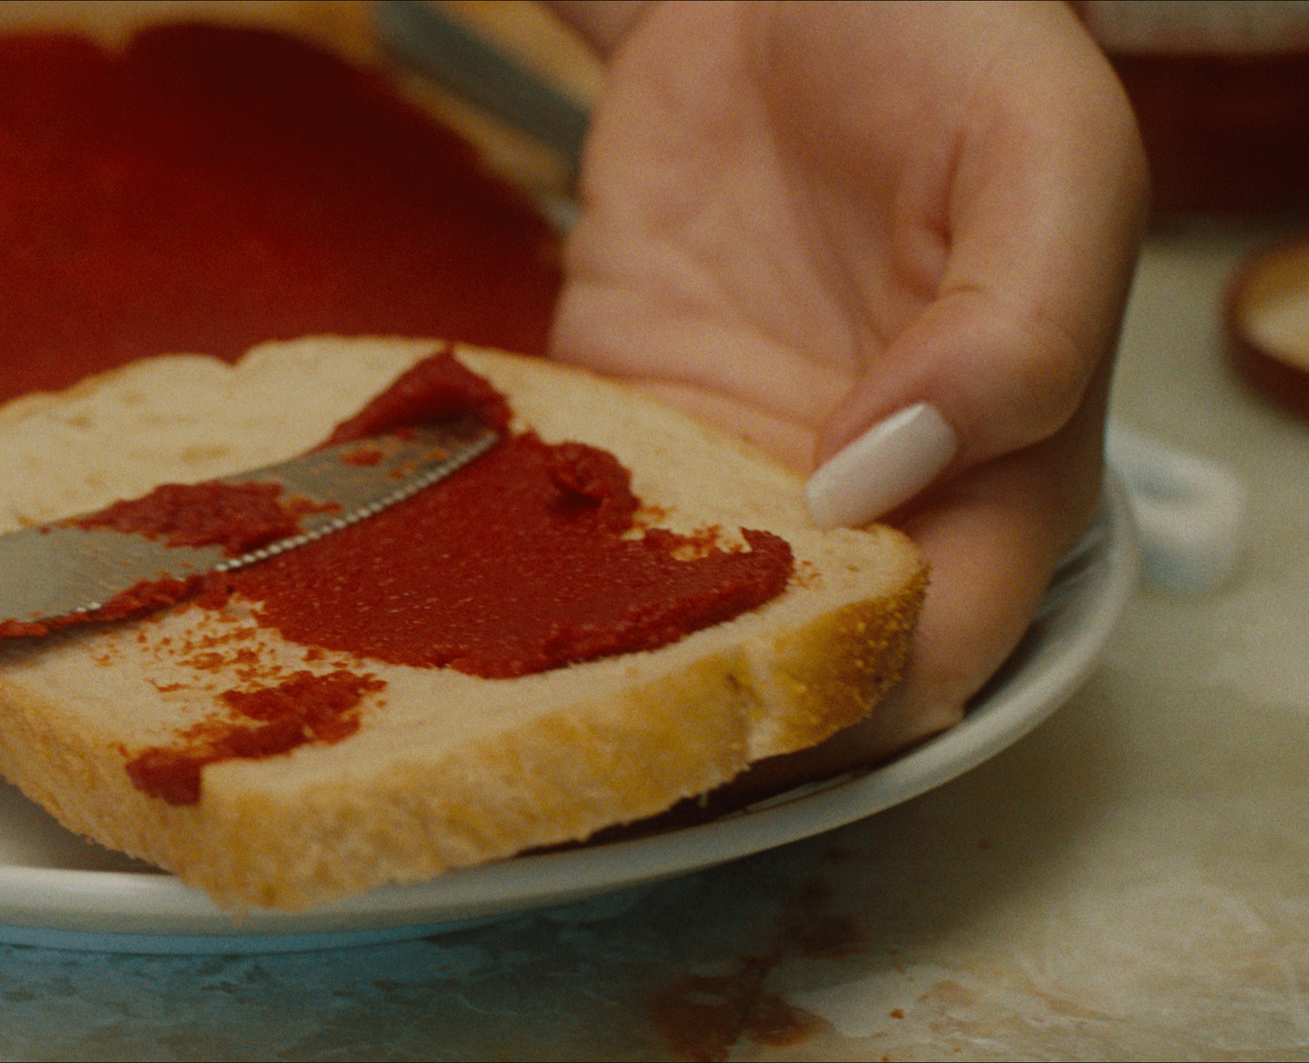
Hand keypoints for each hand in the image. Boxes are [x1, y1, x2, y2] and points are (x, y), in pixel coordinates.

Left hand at [543, 1, 1145, 772]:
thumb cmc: (951, 40)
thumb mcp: (1043, 157)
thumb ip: (1014, 326)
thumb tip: (881, 474)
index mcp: (1002, 467)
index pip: (936, 648)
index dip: (850, 702)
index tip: (743, 705)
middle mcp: (864, 495)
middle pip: (782, 665)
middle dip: (689, 704)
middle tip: (574, 711)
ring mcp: (733, 458)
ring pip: (663, 612)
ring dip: (585, 646)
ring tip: (485, 663)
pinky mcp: (625, 409)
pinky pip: (566, 507)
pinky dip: (512, 540)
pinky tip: (444, 562)